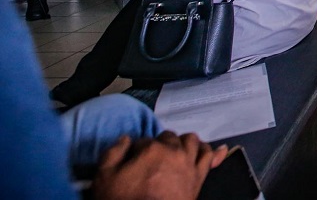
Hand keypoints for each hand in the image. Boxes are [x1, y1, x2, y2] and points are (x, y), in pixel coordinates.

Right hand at [92, 132, 227, 199]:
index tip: (133, 161)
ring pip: (191, 140)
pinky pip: (209, 156)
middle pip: (168, 137)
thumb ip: (113, 153)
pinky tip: (211, 150)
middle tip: (152, 159)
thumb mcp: (105, 177)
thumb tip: (126, 139)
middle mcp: (174, 151)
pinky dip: (209, 151)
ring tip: (175, 152)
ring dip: (182, 143)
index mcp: (151, 149)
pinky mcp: (199, 176)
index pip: (143, 140)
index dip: (136, 151)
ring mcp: (189, 163)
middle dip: (159, 144)